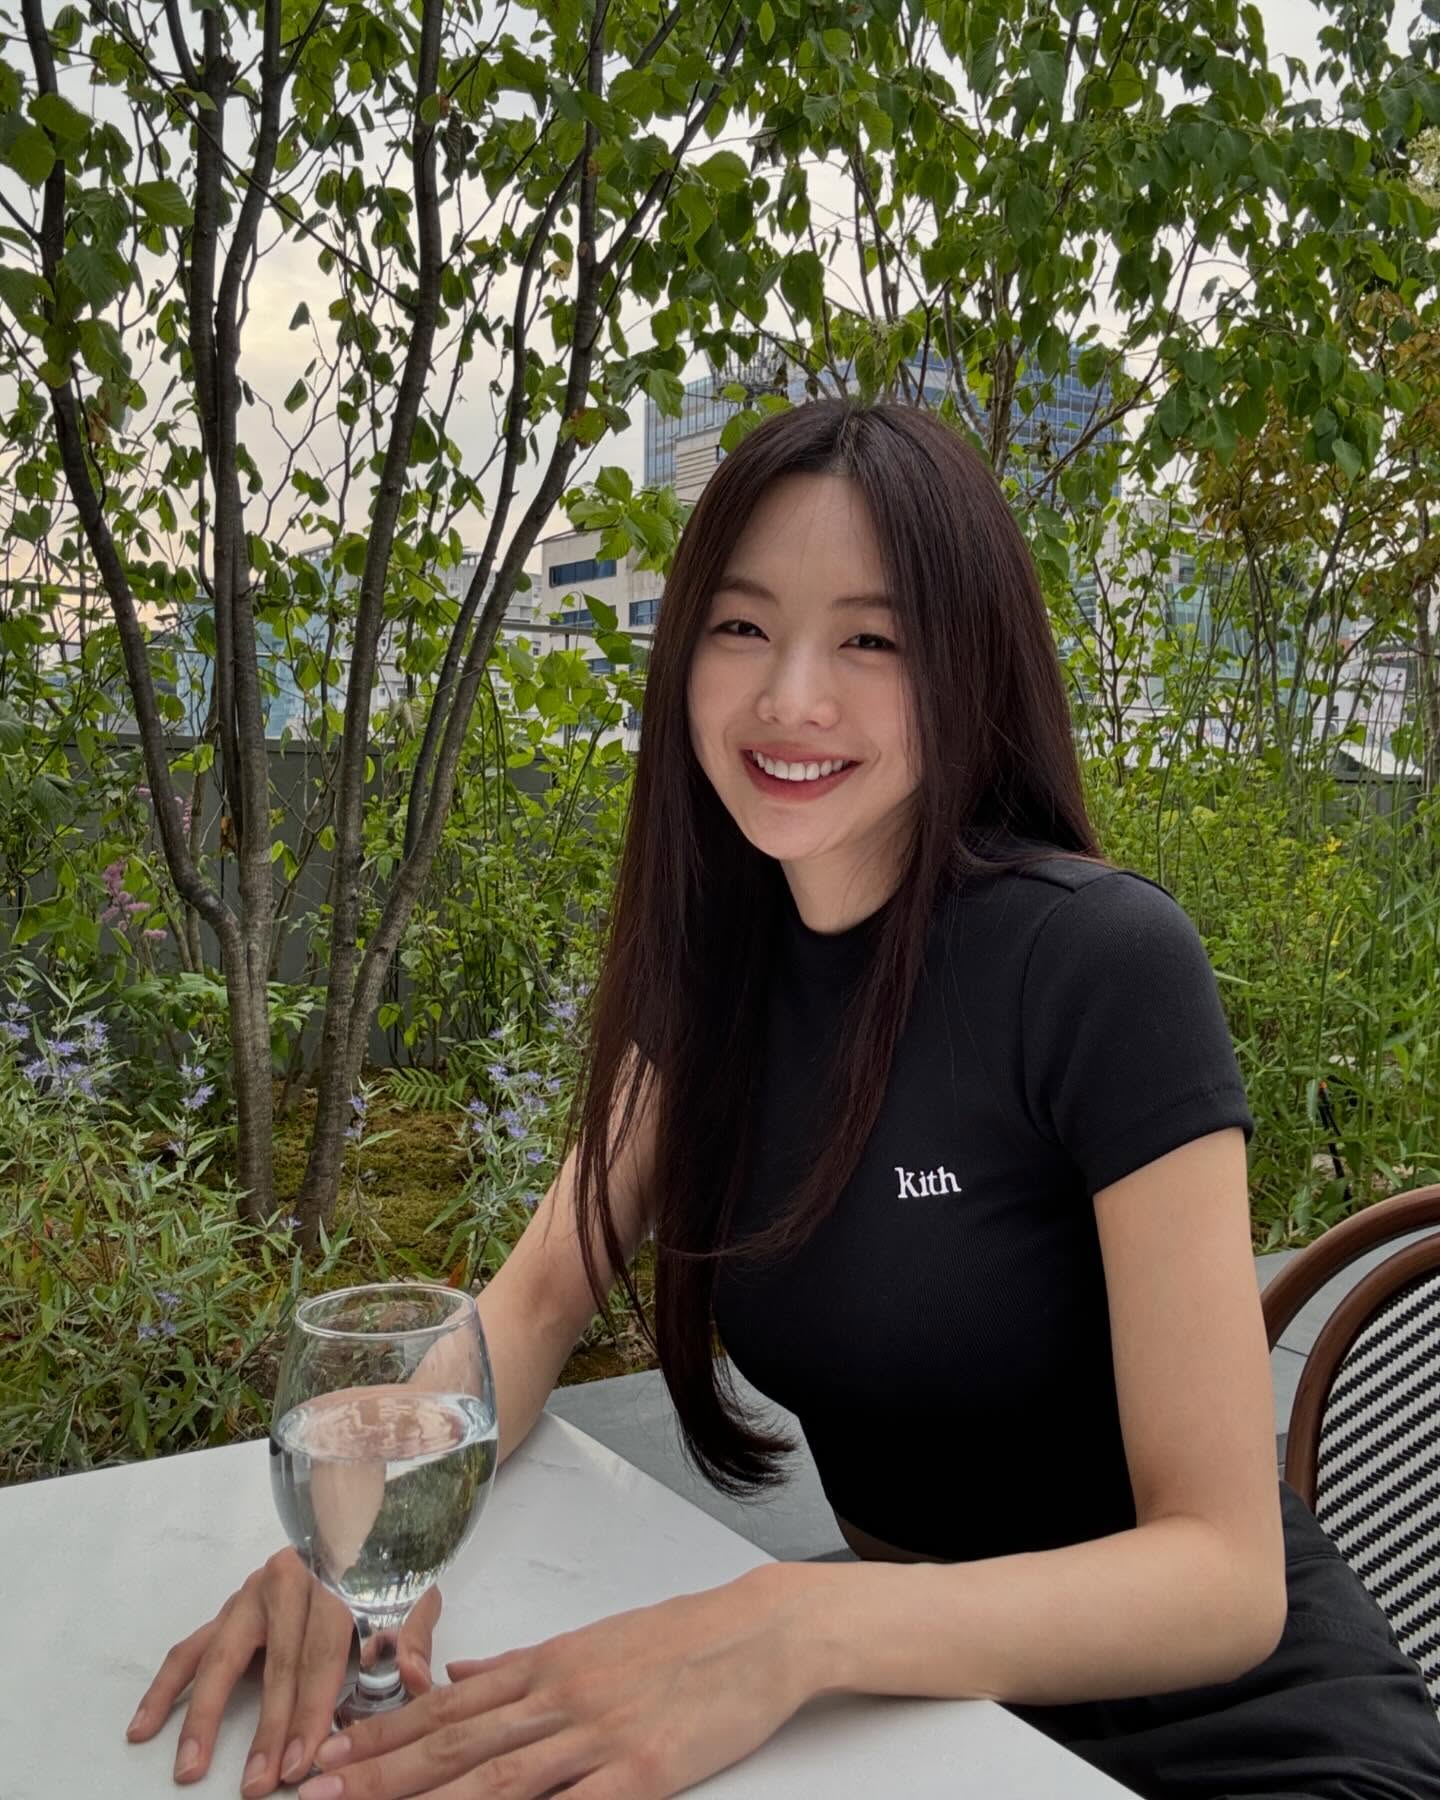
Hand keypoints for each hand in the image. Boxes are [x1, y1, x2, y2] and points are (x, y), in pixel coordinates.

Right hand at [125, 1547, 442, 1795]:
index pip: (320, 1651)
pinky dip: (164, 1689)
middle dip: (266, 1728)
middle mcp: (285, 1581)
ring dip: (204, 1715)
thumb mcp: (411, 1596)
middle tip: (257, 1782)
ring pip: (221, 1656)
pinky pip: (189, 1650)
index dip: (311, 1708)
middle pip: (274, 1662)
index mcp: (332, 1576)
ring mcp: (248, 1596)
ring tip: (189, 1766)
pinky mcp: (225, 1611)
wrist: (357, 1530)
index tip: (302, 1759)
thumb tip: (417, 1678)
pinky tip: (144, 1727)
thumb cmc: (385, 1574)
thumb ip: (414, 1636)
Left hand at [293, 1564, 811, 1799]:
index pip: (447, 1708)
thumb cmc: (680, 1637)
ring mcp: (597, 1736)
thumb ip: (521, 1666)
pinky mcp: (639, 1772)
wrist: (757, 1632)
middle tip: (318, 1795)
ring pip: (496, 1779)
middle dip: (380, 1776)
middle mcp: (559, 1698)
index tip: (331, 1758)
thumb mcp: (592, 1641)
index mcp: (546, 1665)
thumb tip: (459, 1677)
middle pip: (454, 1746)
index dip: (383, 1736)